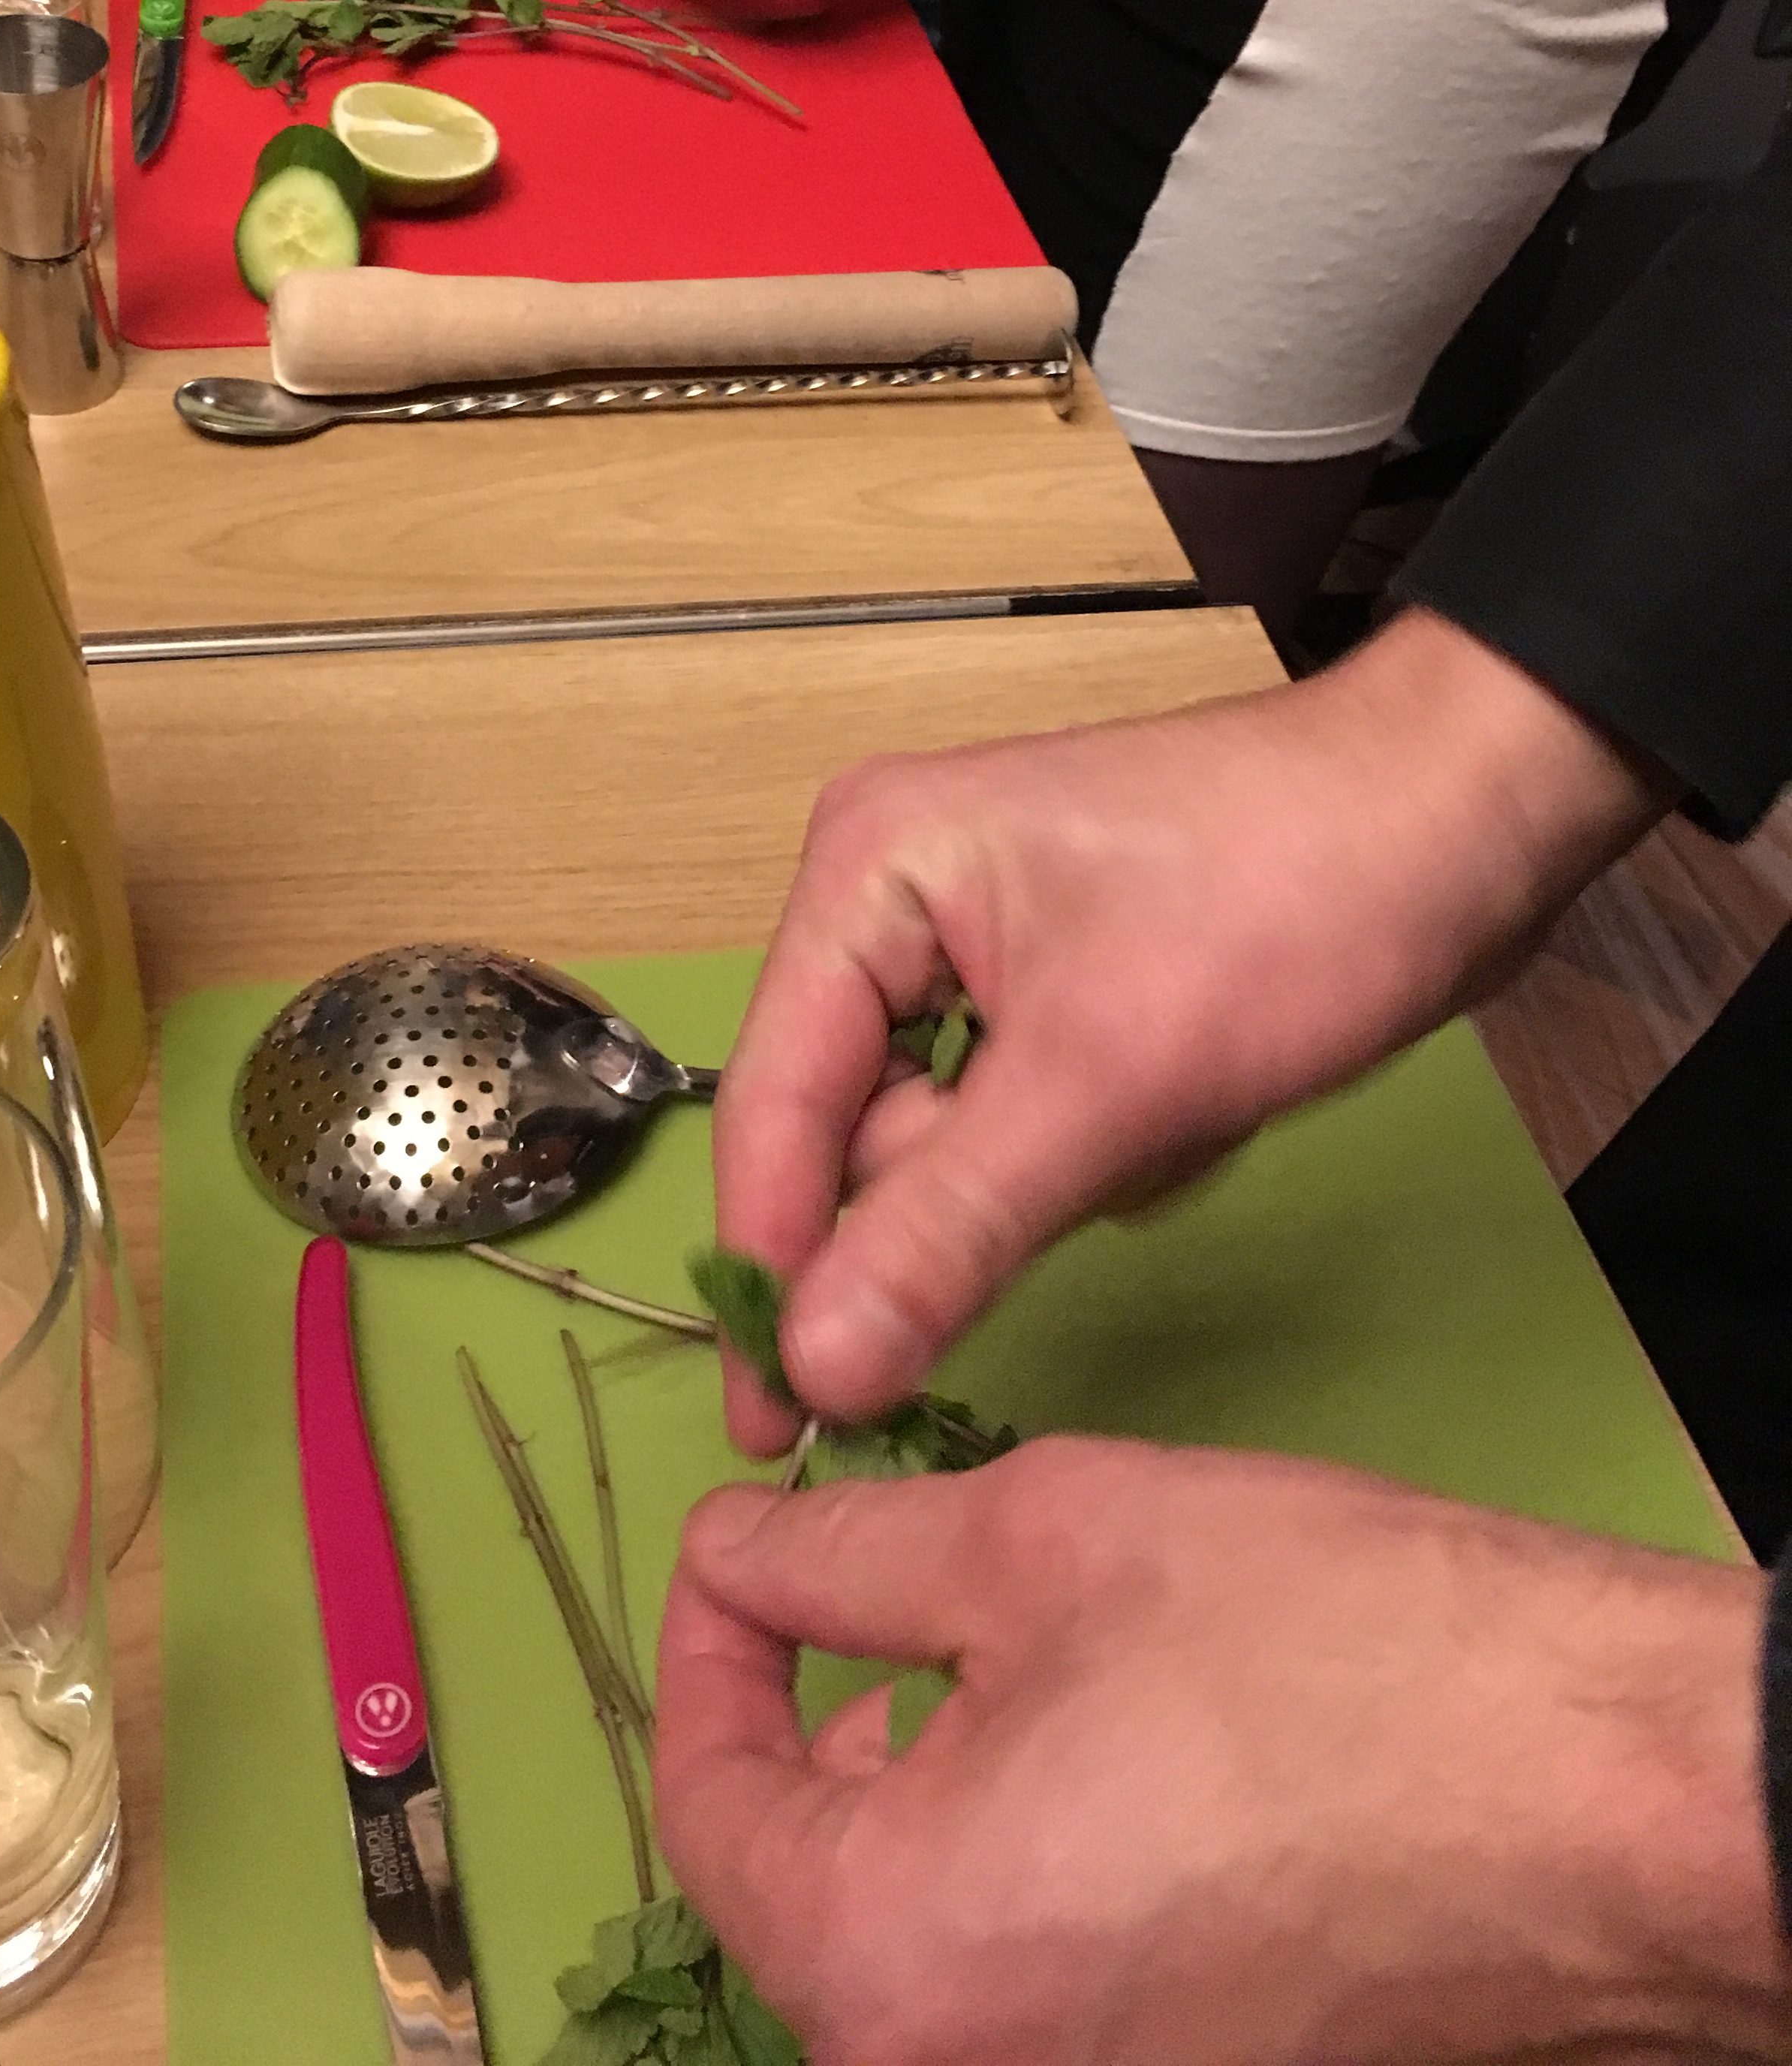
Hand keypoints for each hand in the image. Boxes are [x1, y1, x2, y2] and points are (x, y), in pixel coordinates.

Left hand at [656, 1442, 1782, 2065]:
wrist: (1592, 1798)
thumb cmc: (1317, 1655)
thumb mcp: (1031, 1541)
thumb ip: (836, 1557)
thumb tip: (734, 1551)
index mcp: (890, 1963)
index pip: (706, 1809)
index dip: (706, 1651)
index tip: (743, 1548)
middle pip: (806, 1898)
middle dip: (814, 1728)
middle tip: (856, 1589)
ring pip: (916, 1944)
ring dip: (912, 1798)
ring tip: (976, 1660)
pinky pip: (1022, 1982)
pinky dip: (1009, 1869)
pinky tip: (1078, 1755)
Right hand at [714, 609, 1669, 1447]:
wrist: (1473, 812)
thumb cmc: (1290, 901)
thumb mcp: (1106, 1082)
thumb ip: (944, 1231)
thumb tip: (812, 1370)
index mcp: (867, 874)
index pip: (773, 1106)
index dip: (769, 1272)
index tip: (774, 1432)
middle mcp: (896, 902)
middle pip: (859, 1130)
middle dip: (974, 1196)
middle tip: (1053, 1238)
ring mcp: (981, 945)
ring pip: (960, 1144)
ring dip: (1068, 1169)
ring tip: (1180, 1103)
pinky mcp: (1065, 989)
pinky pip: (1038, 1125)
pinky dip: (1115, 1145)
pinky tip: (1204, 1097)